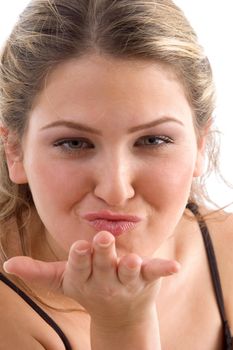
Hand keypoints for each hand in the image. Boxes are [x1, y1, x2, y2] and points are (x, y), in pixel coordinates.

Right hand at [3, 231, 179, 323]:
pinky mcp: (146, 279)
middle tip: (101, 240)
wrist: (120, 315)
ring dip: (130, 268)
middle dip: (102, 254)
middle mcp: (105, 281)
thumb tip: (6, 264)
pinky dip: (163, 269)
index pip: (78, 268)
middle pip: (103, 266)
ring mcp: (126, 281)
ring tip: (131, 261)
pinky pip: (154, 273)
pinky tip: (174, 267)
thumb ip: (37, 272)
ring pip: (127, 273)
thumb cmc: (88, 288)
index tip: (79, 248)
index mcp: (84, 278)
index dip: (79, 259)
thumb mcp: (62, 280)